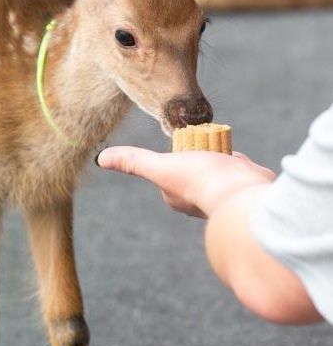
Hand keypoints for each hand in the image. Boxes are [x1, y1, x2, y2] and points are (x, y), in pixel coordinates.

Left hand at [96, 147, 275, 217]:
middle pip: (196, 164)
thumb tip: (101, 158)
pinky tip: (239, 161)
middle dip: (201, 155)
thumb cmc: (200, 179)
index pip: (171, 168)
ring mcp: (223, 192)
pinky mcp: (245, 186)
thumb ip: (133, 161)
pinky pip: (239, 169)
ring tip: (222, 151)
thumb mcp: (160, 166)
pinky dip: (239, 163)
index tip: (181, 149)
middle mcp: (199, 197)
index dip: (176, 155)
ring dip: (221, 157)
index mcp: (177, 195)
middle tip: (204, 148)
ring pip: (219, 166)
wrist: (243, 193)